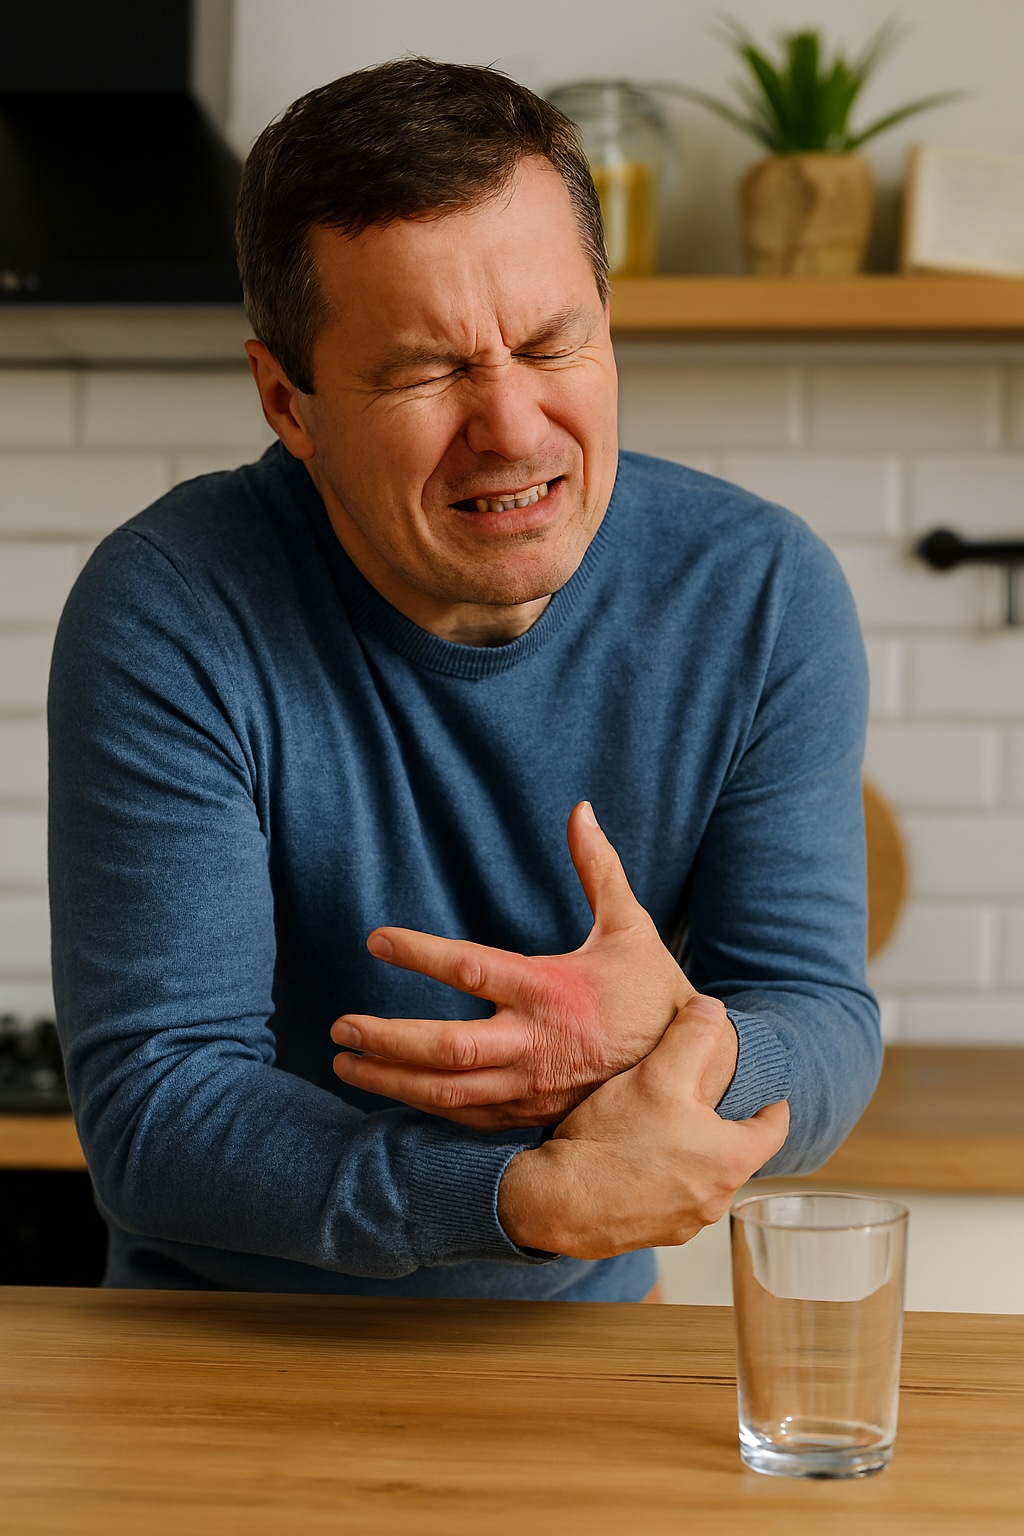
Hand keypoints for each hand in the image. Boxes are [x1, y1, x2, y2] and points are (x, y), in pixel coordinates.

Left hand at [332, 802, 734, 1128]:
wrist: (690, 1067)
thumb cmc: (653, 991)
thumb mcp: (630, 926)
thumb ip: (599, 868)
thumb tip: (581, 810)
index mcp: (550, 991)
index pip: (470, 969)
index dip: (419, 953)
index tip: (376, 939)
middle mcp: (533, 1044)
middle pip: (443, 1047)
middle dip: (385, 1039)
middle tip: (339, 1027)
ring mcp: (529, 1088)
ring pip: (446, 1092)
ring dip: (390, 1081)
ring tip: (345, 1065)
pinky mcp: (531, 1115)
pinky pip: (467, 1119)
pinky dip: (425, 1109)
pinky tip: (394, 1095)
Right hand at [496, 996, 789, 1258]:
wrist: (556, 1202)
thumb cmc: (612, 1140)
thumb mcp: (657, 1073)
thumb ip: (693, 1035)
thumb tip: (713, 1008)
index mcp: (731, 1160)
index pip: (774, 1128)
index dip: (770, 1102)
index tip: (761, 1088)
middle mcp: (717, 1198)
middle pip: (736, 1152)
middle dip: (721, 1124)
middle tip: (699, 1097)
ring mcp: (686, 1222)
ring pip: (702, 1176)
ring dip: (691, 1152)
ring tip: (662, 1123)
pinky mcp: (654, 1233)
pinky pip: (671, 1199)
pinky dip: (663, 1178)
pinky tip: (634, 1156)